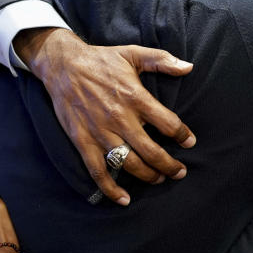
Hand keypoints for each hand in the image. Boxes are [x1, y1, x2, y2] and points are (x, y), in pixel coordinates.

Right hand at [15, 29, 196, 204]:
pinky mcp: (83, 142)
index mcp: (135, 97)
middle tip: (180, 172)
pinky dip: (111, 189)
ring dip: (148, 176)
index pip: (168, 124)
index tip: (190, 142)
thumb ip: (162, 60)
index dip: (183, 135)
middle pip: (152, 151)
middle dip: (170, 165)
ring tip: (160, 179)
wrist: (63, 65)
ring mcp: (100, 132)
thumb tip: (188, 67)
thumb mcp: (133, 53)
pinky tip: (123, 199)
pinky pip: (98, 171)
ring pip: (130, 164)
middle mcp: (120, 118)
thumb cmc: (101, 59)